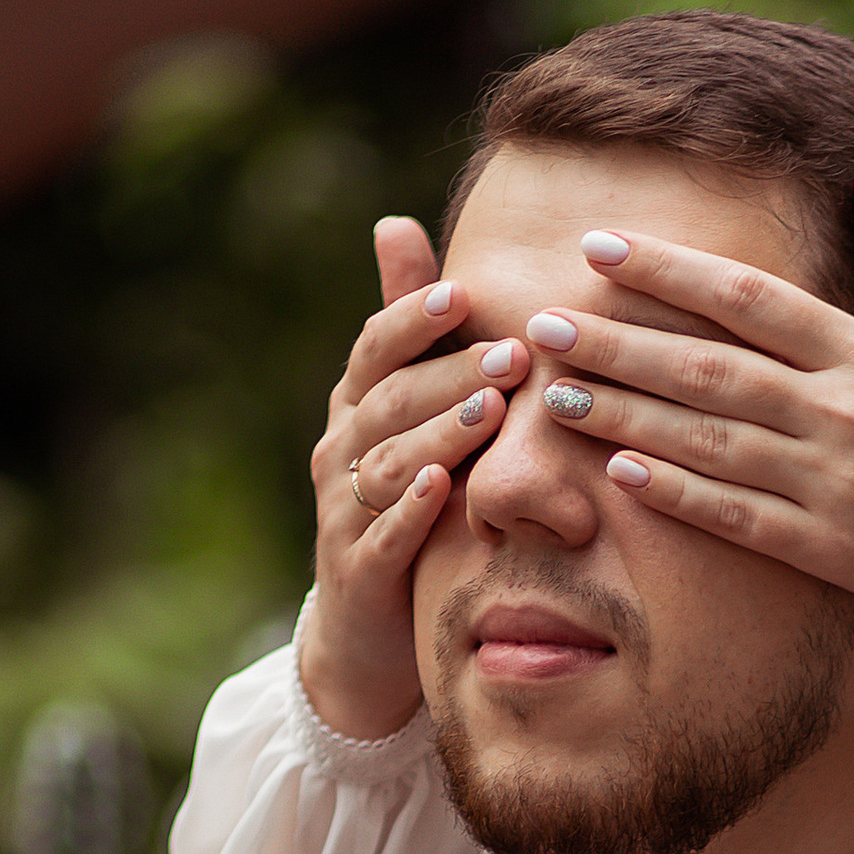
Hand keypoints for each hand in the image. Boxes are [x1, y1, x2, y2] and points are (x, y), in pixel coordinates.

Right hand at [302, 216, 527, 738]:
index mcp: (355, 408)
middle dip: (449, 374)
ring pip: (389, 464)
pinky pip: (384, 537)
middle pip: (390, 402)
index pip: (376, 349)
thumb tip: (393, 220)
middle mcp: (341, 453)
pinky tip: (444, 488)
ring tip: (491, 412)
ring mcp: (344, 514)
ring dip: (440, 434)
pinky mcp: (358, 574)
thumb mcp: (402, 413)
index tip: (462, 293)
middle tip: (512, 353)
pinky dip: (411, 511)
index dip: (413, 319)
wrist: (367, 633)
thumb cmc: (403, 505)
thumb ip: (403, 329)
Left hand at [510, 164, 853, 667]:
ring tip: (553, 392)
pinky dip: (677, 492)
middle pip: (709, 366)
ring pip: (708, 439)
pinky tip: (619, 469)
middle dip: (619, 340)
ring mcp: (830, 483)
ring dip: (626, 414)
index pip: (750, 299)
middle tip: (539, 321)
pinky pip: (735, 515)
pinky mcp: (826, 548)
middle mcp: (842, 412)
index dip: (670, 270)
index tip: (600, 248)